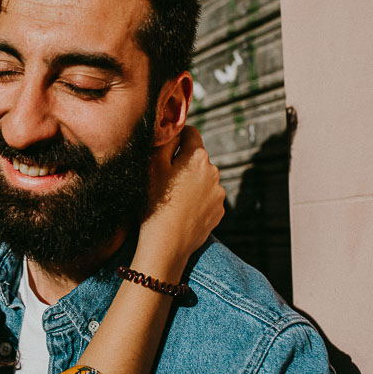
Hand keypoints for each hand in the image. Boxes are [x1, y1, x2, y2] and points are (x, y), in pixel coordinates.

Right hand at [134, 127, 223, 272]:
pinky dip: (197, 200)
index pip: (191, 132)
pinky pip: (207, 197)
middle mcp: (214, 171)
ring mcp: (219, 192)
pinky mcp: (219, 210)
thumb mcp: (153, 165)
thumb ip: (166, 141)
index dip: (177, 137)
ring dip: (191, 182)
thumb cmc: (155, 203)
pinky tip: (182, 210)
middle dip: (184, 163)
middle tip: (164, 179)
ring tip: (173, 199)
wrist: (167, 243)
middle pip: (197, 158)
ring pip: (203, 178)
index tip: (166, 149)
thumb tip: (174, 130)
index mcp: (198, 156)